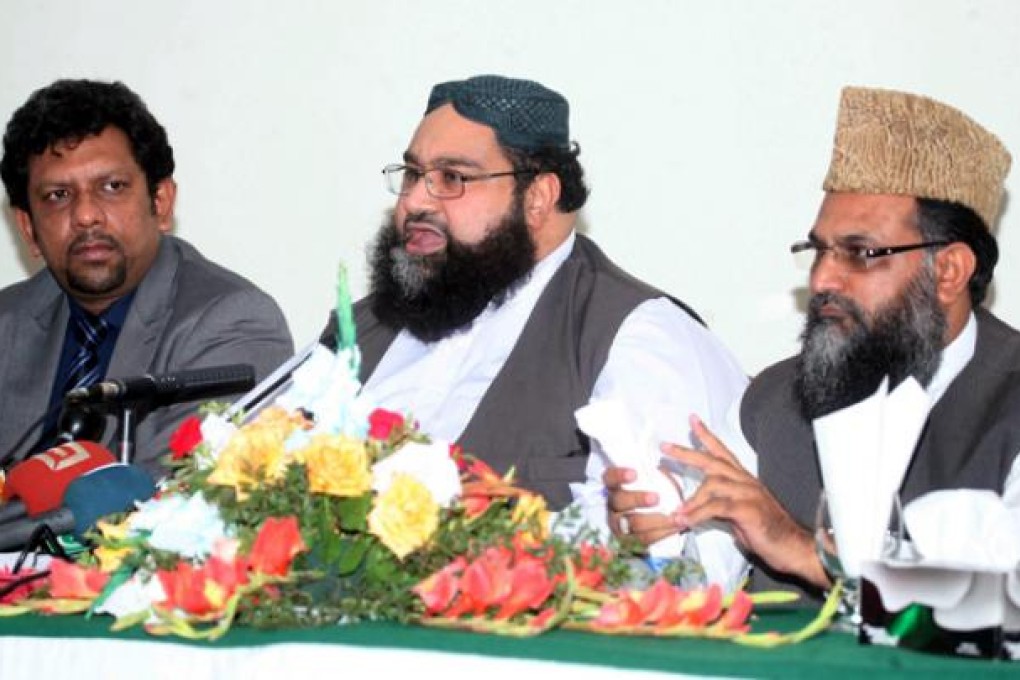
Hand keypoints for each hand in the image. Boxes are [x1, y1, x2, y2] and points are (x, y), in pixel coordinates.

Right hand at [602, 466, 679, 546]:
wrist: (650, 525)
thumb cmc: (650, 496)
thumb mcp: (651, 482)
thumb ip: (656, 474)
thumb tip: (671, 459)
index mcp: (616, 487)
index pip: (610, 478)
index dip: (619, 475)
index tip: (634, 473)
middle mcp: (614, 506)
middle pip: (619, 501)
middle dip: (637, 499)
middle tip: (656, 497)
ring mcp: (620, 526)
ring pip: (633, 524)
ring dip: (657, 520)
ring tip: (676, 517)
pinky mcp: (631, 542)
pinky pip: (646, 538)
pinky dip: (664, 532)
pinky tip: (677, 526)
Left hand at [667, 414, 827, 587]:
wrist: (792, 547)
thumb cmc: (766, 532)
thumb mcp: (737, 515)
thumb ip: (718, 505)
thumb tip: (696, 506)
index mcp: (743, 480)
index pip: (722, 452)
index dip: (706, 436)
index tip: (692, 420)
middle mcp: (745, 482)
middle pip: (713, 461)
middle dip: (687, 453)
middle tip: (665, 447)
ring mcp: (748, 494)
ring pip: (713, 485)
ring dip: (691, 500)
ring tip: (676, 512)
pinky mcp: (748, 510)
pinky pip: (717, 507)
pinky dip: (698, 514)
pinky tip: (686, 521)